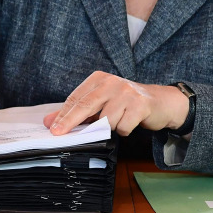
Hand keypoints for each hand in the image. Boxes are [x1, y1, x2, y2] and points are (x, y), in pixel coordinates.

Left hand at [43, 71, 188, 135]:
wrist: (162, 102)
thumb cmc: (126, 103)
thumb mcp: (101, 103)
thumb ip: (76, 112)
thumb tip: (50, 122)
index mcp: (99, 79)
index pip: (76, 98)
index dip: (63, 115)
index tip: (52, 128)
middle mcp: (112, 82)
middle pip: (86, 105)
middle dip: (71, 122)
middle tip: (59, 134)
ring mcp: (127, 92)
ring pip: (107, 120)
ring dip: (110, 128)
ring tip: (119, 121)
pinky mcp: (141, 105)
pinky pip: (123, 127)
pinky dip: (124, 131)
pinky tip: (130, 123)